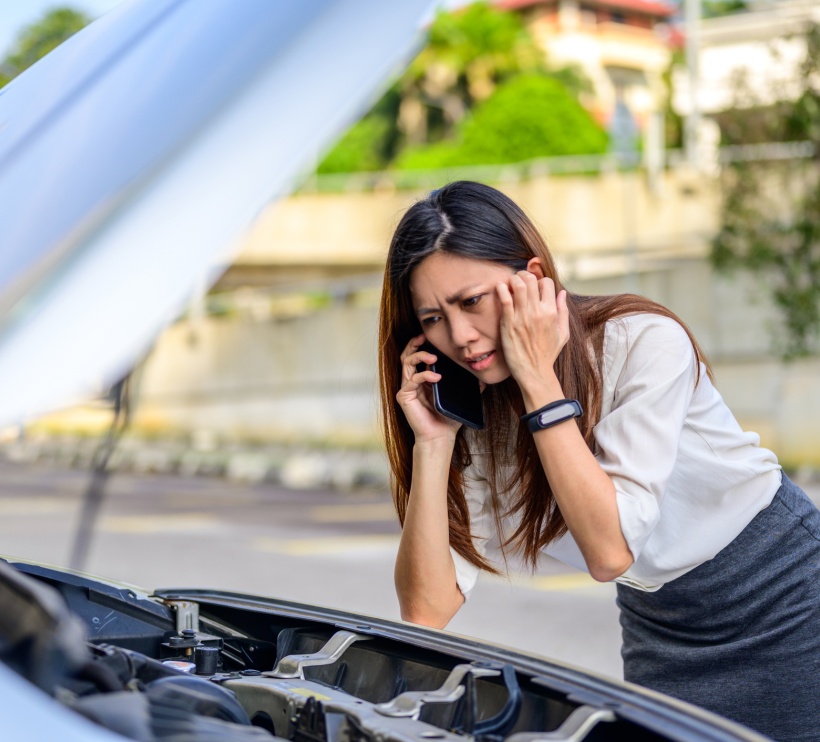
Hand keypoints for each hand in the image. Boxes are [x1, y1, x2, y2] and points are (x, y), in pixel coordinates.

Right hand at [396, 334, 461, 442]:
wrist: (440, 437)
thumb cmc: (447, 419)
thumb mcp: (460, 397)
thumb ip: (469, 386)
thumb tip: (482, 377)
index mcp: (422, 379)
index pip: (417, 356)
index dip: (422, 344)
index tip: (431, 337)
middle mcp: (412, 381)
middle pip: (407, 355)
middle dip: (415, 344)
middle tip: (424, 337)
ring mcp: (407, 388)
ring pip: (406, 363)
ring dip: (418, 356)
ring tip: (432, 356)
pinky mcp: (404, 397)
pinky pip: (412, 380)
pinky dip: (424, 375)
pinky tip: (436, 376)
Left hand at [496, 272, 568, 391]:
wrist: (534, 371)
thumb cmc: (548, 354)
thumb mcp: (563, 333)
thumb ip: (563, 311)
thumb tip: (562, 293)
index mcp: (551, 312)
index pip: (546, 282)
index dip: (539, 281)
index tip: (533, 287)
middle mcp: (538, 311)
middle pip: (531, 279)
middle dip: (524, 275)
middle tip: (518, 280)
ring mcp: (522, 317)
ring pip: (518, 285)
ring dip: (512, 279)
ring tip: (509, 283)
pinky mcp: (508, 323)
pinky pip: (505, 299)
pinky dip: (501, 288)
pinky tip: (499, 288)